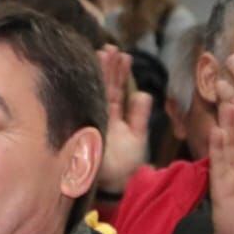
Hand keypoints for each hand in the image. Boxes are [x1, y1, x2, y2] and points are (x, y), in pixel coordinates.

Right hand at [96, 46, 151, 193]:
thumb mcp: (137, 138)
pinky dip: (97, 86)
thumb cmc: (127, 166)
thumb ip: (139, 116)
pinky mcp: (92, 124)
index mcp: (114, 119)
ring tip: (107, 51)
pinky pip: (95, 102)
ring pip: (99, 91)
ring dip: (103, 71)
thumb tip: (142, 93)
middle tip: (111, 47)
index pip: (116, 92)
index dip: (120, 74)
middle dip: (108, 67)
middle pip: (105, 87)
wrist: (118, 185)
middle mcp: (102, 117)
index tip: (124, 55)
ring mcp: (95, 120)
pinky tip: (100, 69)